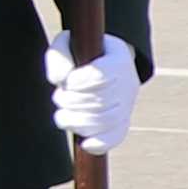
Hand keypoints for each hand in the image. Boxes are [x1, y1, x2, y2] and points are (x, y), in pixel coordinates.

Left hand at [44, 36, 137, 156]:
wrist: (100, 63)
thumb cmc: (78, 53)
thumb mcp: (66, 45)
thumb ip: (59, 57)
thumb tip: (61, 80)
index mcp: (119, 58)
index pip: (100, 76)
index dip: (79, 83)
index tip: (68, 82)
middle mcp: (128, 82)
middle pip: (100, 101)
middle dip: (71, 102)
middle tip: (60, 97)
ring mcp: (127, 104)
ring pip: (105, 121)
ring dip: (77, 121)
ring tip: (62, 115)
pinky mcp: (122, 122)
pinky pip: (116, 137)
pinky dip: (100, 143)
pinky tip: (84, 143)